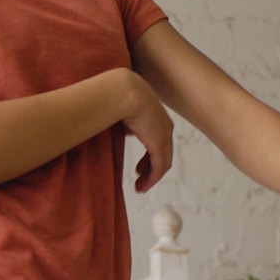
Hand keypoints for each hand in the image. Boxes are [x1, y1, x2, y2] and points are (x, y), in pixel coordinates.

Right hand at [123, 73, 172, 192]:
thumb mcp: (120, 111)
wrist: (123, 92)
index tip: (138, 169)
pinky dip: (152, 178)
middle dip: (150, 168)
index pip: (157, 141)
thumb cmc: (115, 97)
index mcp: (156, 115)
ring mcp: (164, 134)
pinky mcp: (160, 144)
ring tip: (140, 187)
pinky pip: (159, 166)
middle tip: (140, 180)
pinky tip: (143, 186)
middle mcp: (164, 125)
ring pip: (162, 162)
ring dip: (151, 177)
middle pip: (162, 153)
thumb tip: (120, 132)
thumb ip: (123, 124)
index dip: (148, 157)